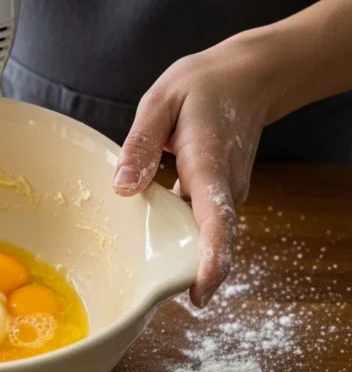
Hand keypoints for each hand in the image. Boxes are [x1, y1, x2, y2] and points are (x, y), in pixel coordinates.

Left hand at [111, 35, 276, 307]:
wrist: (249, 78)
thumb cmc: (203, 86)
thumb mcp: (161, 102)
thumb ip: (141, 144)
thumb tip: (122, 187)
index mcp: (210, 164)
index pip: (216, 219)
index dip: (210, 259)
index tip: (200, 292)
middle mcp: (224, 187)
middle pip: (208, 240)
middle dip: (182, 269)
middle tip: (146, 293)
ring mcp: (224, 194)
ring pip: (199, 234)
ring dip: (173, 251)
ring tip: (138, 269)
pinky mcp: (217, 196)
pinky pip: (196, 223)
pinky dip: (174, 232)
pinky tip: (145, 232)